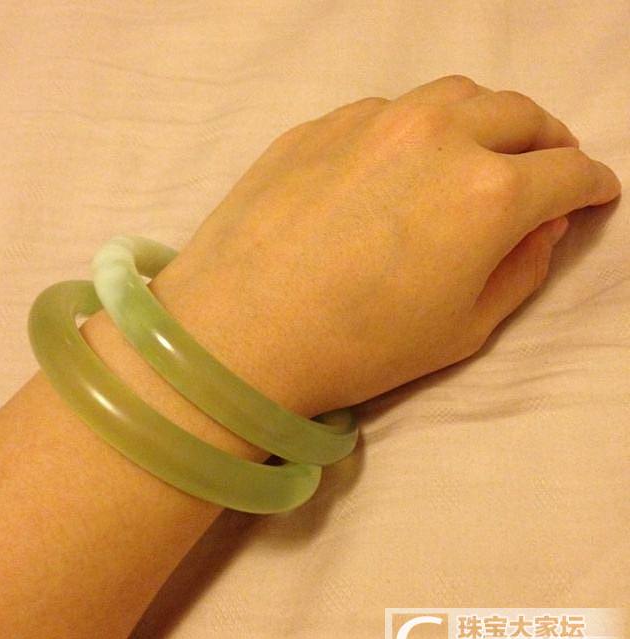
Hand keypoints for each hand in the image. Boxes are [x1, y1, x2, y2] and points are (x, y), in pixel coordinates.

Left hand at [152, 75, 621, 417]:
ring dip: (486, 120)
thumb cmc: (356, 348)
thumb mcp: (462, 330)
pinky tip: (401, 163)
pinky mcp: (320, 124)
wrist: (238, 333)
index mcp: (487, 193)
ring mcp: (373, 121)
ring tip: (482, 152)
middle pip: (520, 116)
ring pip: (456, 96)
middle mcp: (438, 136)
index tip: (596, 195)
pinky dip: (418, 129)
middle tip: (548, 167)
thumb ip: (521, 270)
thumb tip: (547, 224)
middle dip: (548, 141)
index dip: (592, 185)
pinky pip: (388, 111)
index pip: (568, 171)